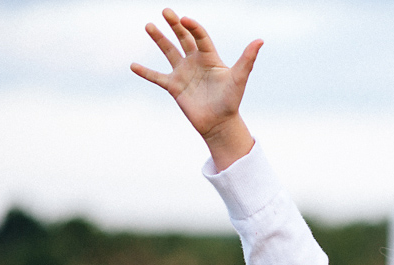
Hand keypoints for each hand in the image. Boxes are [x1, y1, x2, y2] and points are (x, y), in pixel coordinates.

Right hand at [130, 9, 261, 168]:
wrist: (220, 123)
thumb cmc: (231, 100)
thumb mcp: (239, 78)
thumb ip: (247, 59)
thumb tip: (260, 40)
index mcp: (210, 58)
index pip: (200, 37)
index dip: (193, 27)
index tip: (185, 19)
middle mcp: (196, 62)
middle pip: (183, 38)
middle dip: (175, 25)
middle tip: (166, 11)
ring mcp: (184, 73)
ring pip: (169, 52)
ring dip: (159, 39)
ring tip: (149, 26)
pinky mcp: (174, 87)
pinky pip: (157, 77)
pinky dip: (145, 72)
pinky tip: (133, 65)